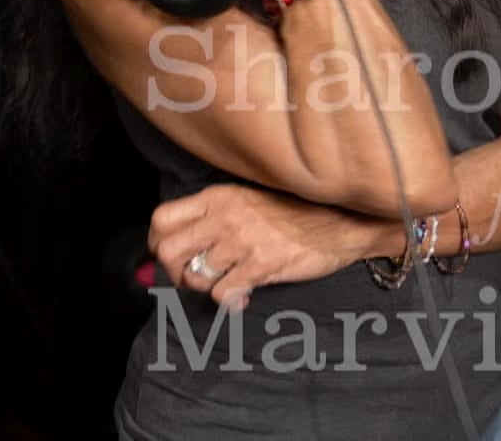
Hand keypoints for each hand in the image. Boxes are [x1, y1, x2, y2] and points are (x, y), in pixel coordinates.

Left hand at [148, 183, 390, 309]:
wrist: (343, 223)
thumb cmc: (295, 215)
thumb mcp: (249, 201)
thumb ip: (215, 217)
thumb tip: (180, 245)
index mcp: (220, 197)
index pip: (162, 219)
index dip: (158, 243)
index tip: (171, 257)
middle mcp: (226, 215)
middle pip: (169, 251)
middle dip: (174, 274)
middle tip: (194, 280)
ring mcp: (244, 240)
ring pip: (195, 276)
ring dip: (207, 288)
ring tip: (226, 286)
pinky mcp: (262, 263)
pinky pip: (224, 293)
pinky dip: (229, 302)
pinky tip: (244, 298)